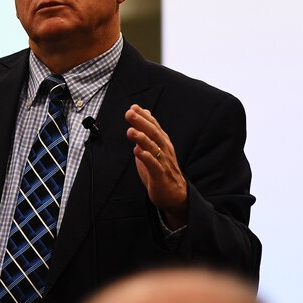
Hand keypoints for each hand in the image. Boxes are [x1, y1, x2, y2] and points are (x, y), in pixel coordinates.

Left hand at [125, 104, 187, 227]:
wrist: (173, 194)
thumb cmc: (161, 171)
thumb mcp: (153, 150)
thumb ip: (147, 134)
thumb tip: (141, 117)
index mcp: (162, 143)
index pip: (153, 126)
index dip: (144, 116)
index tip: (133, 107)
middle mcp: (164, 149)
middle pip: (153, 133)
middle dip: (141, 122)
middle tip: (129, 113)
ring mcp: (163, 162)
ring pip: (153, 147)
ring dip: (141, 138)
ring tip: (130, 130)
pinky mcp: (160, 175)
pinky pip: (153, 165)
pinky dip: (146, 157)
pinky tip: (137, 151)